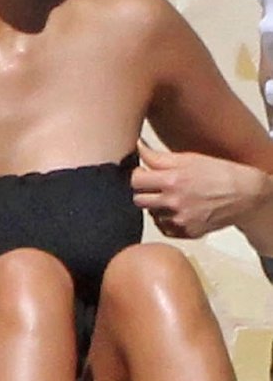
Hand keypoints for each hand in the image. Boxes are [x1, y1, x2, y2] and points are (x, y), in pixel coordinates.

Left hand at [132, 140, 268, 238]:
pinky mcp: (187, 233)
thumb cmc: (219, 173)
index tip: (144, 174)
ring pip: (151, 215)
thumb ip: (158, 157)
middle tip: (155, 187)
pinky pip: (164, 228)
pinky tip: (179, 210)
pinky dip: (167, 220)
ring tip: (172, 198)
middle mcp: (174, 202)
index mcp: (173, 180)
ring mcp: (180, 220)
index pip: (135, 180)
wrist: (246, 195)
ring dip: (156, 207)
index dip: (138, 175)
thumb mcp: (189, 158)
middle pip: (138, 200)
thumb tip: (137, 147)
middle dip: (143, 192)